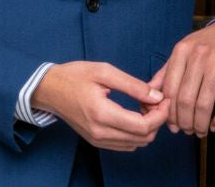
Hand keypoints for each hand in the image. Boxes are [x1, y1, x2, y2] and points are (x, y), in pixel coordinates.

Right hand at [31, 61, 168, 150]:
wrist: (50, 89)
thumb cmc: (75, 76)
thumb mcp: (104, 71)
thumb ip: (132, 85)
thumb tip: (156, 96)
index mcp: (102, 114)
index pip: (143, 126)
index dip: (160, 114)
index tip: (164, 98)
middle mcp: (101, 133)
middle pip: (143, 138)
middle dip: (156, 120)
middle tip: (155, 99)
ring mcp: (98, 140)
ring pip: (136, 144)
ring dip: (147, 127)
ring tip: (144, 104)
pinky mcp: (97, 142)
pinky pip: (125, 145)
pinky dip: (136, 133)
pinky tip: (133, 114)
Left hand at [149, 19, 214, 137]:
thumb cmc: (206, 44)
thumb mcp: (183, 51)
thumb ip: (166, 73)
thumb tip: (148, 97)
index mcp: (181, 51)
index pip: (170, 89)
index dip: (169, 112)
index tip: (171, 125)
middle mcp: (198, 56)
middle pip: (186, 100)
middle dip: (184, 122)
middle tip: (186, 131)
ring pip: (204, 104)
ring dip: (200, 124)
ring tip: (200, 131)